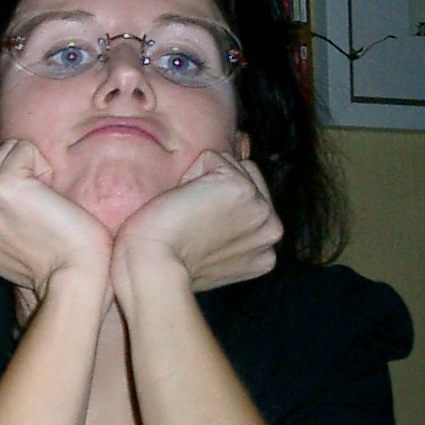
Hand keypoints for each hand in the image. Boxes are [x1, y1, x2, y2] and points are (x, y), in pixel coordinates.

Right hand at [0, 140, 111, 299]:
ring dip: (33, 172)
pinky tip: (47, 200)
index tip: (26, 222)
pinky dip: (44, 167)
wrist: (73, 275)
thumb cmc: (52, 258)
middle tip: (36, 215)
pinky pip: (24, 148)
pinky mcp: (0, 187)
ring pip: (7, 149)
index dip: (14, 189)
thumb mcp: (4, 238)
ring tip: (41, 208)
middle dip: (22, 176)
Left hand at [112, 150, 281, 301]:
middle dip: (214, 189)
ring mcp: (260, 208)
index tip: (197, 232)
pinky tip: (182, 205)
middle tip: (191, 224)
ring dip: (202, 182)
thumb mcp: (211, 250)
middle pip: (247, 174)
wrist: (152, 266)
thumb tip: (229, 177)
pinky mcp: (240, 188)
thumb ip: (230, 227)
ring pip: (232, 162)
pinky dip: (189, 175)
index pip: (252, 199)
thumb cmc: (165, 260)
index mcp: (266, 251)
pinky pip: (210, 157)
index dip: (217, 205)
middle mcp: (272, 230)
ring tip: (188, 216)